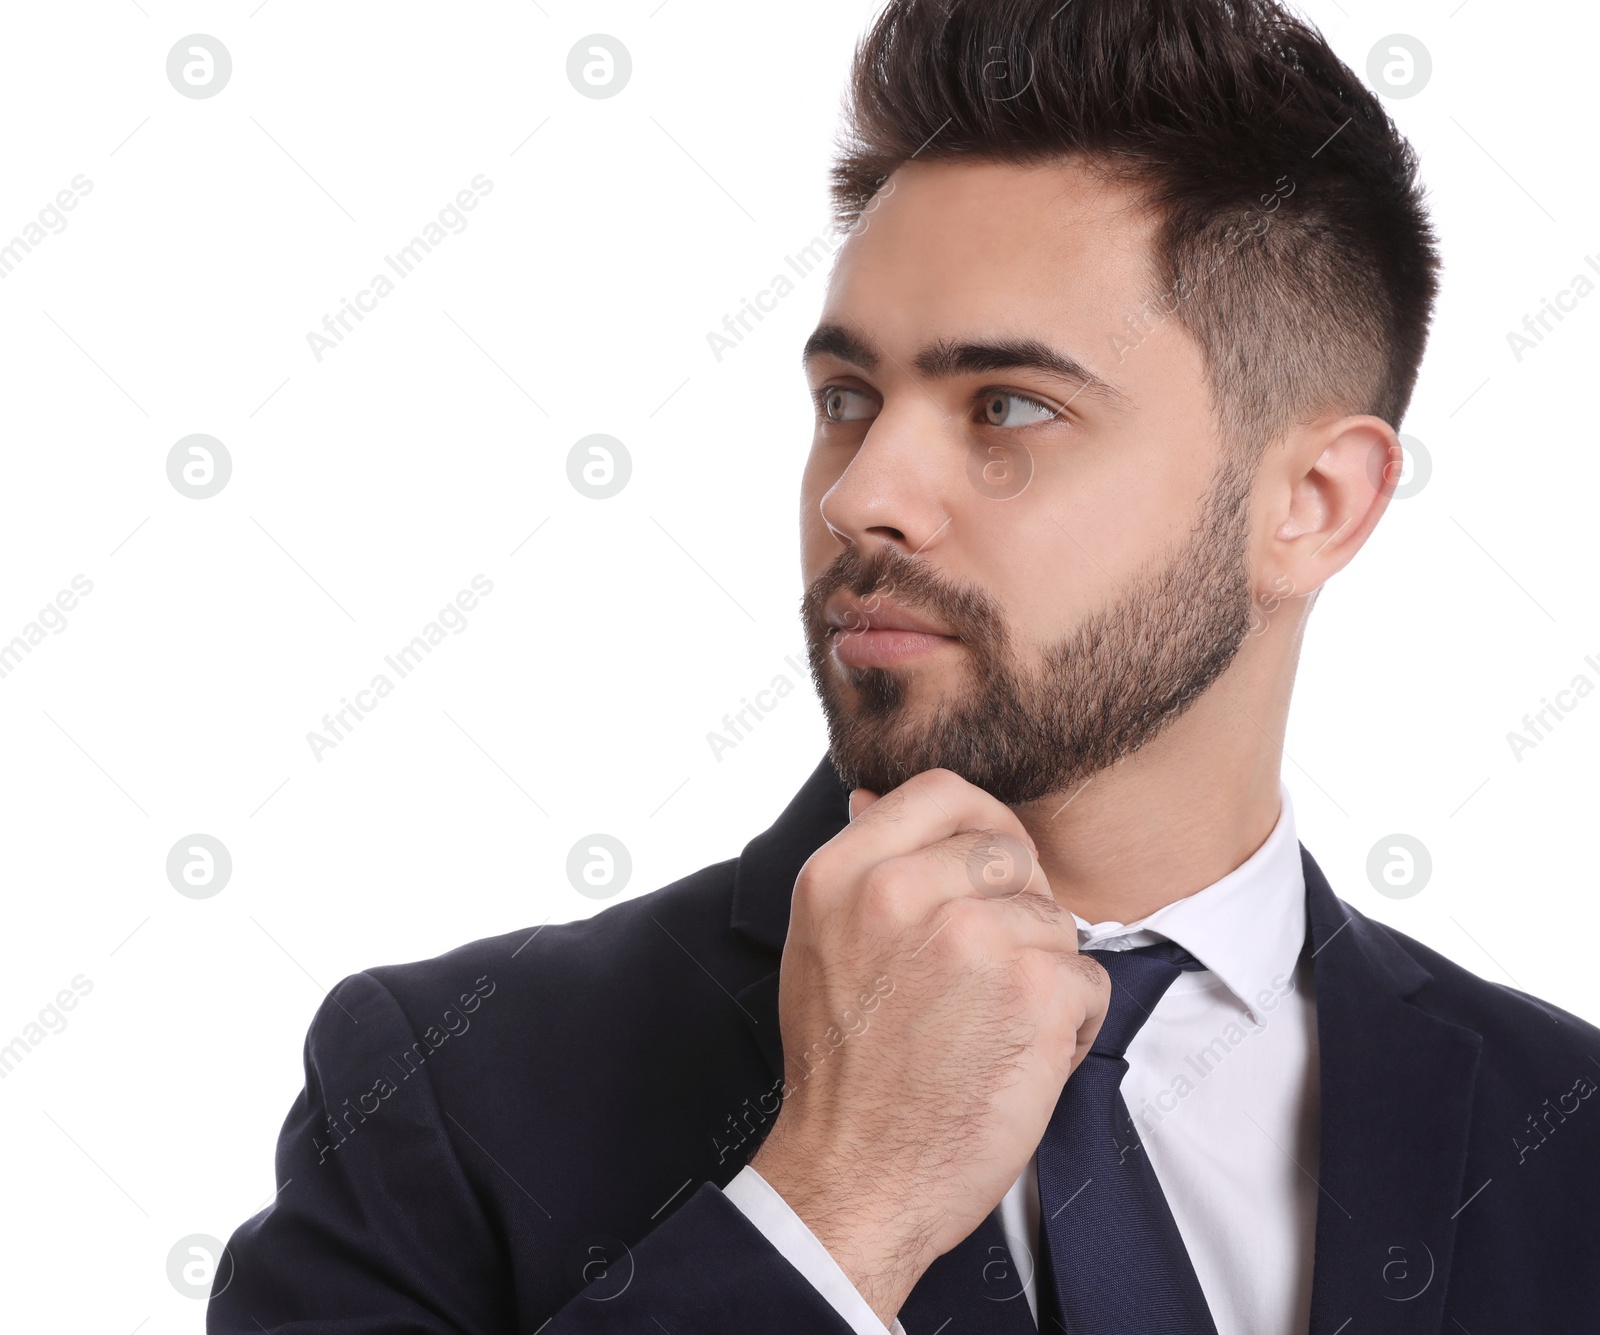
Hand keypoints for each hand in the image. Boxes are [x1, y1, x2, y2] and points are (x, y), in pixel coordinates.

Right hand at [748, 768, 1108, 1325]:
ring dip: (1042, 972)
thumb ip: (860, 867)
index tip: (985, 870)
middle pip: (1010, 852)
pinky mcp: (1033, 995)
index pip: (943, 792)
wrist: (853, 1179)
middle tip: (984, 974)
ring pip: (1054, 918)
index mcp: (843, 874)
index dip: (979, 824)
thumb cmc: (842, 1069)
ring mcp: (972, 939)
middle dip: (1015, 908)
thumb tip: (875, 797)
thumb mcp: (819, 944)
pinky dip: (1071, 1022)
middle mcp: (903, 893)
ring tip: (992, 1025)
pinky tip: (1021, 1056)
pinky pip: (1088, 976)